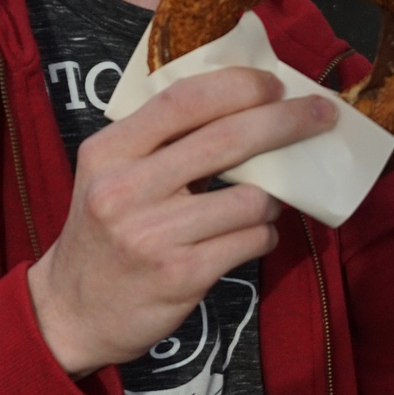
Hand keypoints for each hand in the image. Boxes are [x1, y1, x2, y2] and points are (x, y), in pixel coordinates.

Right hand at [28, 68, 336, 377]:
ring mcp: (153, 236)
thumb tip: (246, 102)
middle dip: (286, 121)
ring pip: (251, 198)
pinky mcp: (182, 275)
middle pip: (227, 140)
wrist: (72, 312)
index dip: (238, 85)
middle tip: (321, 115)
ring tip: (263, 202)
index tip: (275, 83)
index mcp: (107, 151)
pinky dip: (263, 234)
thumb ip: (162, 140)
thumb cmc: (106, 231)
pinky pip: (251, 240)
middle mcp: (125, 190)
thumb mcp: (111, 174)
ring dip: (273, 197)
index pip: (182, 100)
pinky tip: (250, 236)